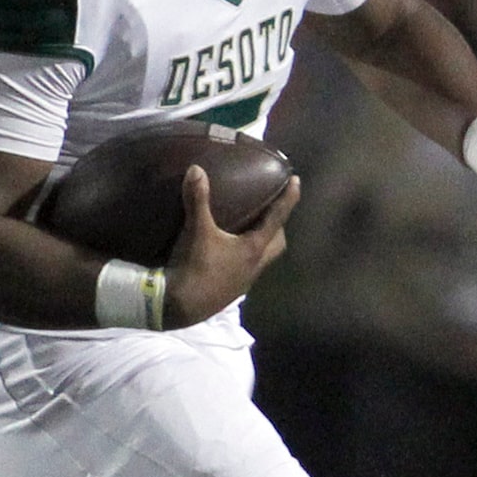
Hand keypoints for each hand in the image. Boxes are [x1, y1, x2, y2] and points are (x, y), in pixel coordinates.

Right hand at [161, 166, 302, 328]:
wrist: (179, 307)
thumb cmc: (195, 267)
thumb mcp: (196, 231)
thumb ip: (198, 200)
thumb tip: (197, 169)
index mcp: (254, 248)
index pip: (277, 219)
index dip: (288, 199)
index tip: (296, 182)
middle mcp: (254, 265)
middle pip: (277, 244)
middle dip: (278, 227)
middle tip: (270, 211)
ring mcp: (243, 281)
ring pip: (262, 260)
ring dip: (261, 244)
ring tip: (248, 230)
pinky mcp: (229, 291)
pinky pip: (245, 270)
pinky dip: (242, 257)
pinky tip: (227, 252)